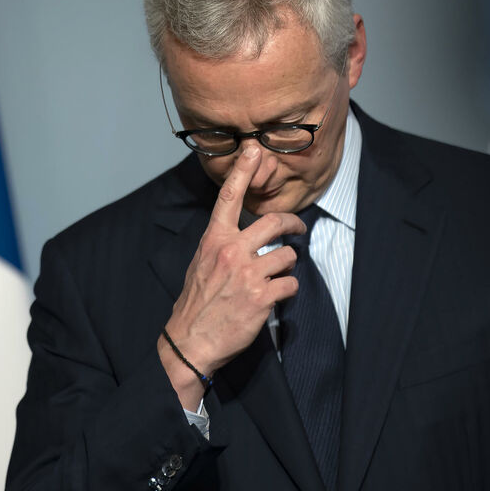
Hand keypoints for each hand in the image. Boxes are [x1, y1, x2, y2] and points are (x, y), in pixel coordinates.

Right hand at [159, 144, 301, 409]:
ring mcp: (248, 274)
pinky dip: (287, 291)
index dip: (243, 171)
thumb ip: (223, 245)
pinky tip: (274, 298)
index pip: (229, 198)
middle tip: (299, 230)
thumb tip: (245, 237)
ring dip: (286, 267)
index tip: (254, 150)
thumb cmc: (196, 302)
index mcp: (214, 240)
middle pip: (274, 222)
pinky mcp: (262, 297)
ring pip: (287, 256)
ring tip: (274, 278)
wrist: (191, 341)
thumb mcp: (201, 263)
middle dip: (293, 224)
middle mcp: (232, 252)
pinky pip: (290, 284)